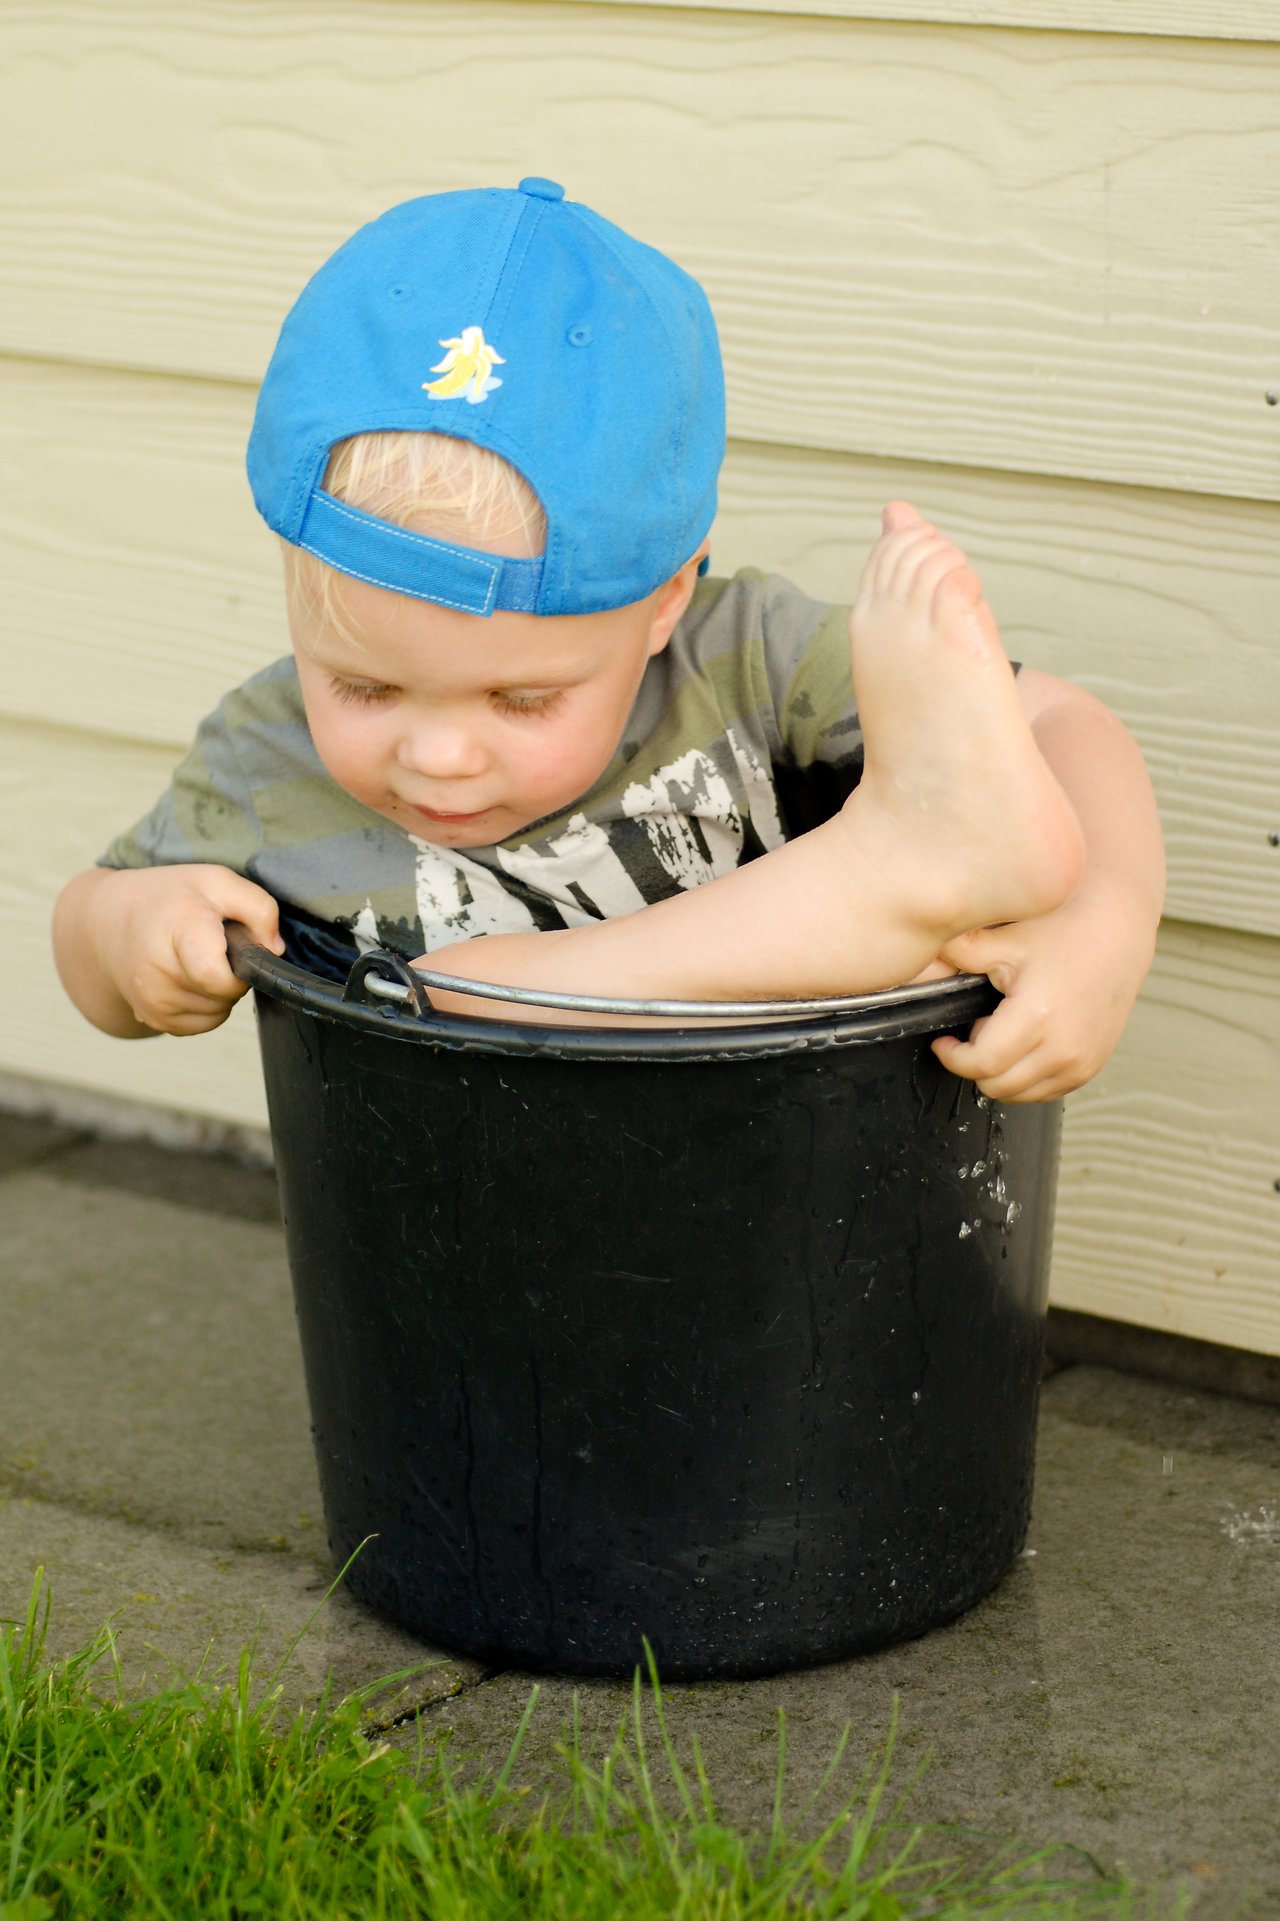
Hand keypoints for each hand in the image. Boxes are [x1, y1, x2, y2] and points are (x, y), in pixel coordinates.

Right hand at [82, 865, 283, 1035]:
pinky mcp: (154, 1019)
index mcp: (179, 931)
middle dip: (232, 973)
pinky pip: (204, 1024)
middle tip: (212, 945)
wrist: (107, 922)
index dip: (239, 969)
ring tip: (195, 958)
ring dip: (219, 990)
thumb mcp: (218, 881)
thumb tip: (274, 950)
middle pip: (225, 994)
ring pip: (218, 1013)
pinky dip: (206, 1005)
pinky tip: (187, 977)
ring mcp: (153, 1001)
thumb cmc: (169, 899)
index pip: (215, 976)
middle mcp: (159, 972)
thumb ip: (260, 908)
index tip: (234, 946)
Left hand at [929, 880, 1156, 1101]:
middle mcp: (1064, 1048)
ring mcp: (1081, 1062)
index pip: (980, 1065)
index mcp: (1038, 1018)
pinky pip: (1044, 1091)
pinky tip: (1025, 1039)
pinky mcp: (1091, 1067)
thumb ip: (956, 953)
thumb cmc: (1061, 929)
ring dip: (1001, 1071)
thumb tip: (915, 959)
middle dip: (975, 1063)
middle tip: (976, 1028)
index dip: (952, 1056)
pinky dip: (1025, 1075)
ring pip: (1019, 1095)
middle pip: (997, 1086)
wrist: (1116, 928)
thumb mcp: (1003, 938)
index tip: (944, 1041)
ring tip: (1002, 1030)